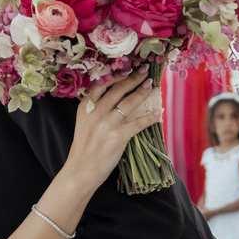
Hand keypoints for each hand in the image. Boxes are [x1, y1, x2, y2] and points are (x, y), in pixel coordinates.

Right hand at [63, 71, 160, 190]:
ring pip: (129, 103)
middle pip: (118, 90)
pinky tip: (157, 114)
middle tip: (144, 72)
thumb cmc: (83, 149)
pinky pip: (138, 123)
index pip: (101, 85)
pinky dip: (149, 117)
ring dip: (142, 93)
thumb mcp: (83, 124)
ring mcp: (107, 124)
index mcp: (85, 107)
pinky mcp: (118, 136)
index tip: (127, 69)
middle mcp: (96, 112)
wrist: (80, 170)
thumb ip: (94, 110)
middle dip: (133, 79)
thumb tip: (114, 99)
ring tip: (151, 86)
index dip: (116, 75)